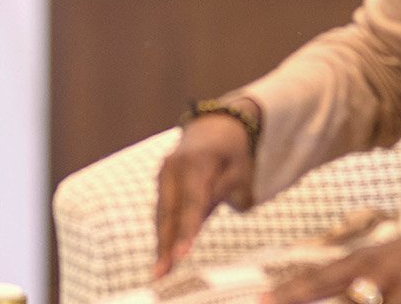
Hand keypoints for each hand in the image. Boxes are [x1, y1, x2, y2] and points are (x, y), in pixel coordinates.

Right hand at [154, 109, 257, 277]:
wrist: (213, 128)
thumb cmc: (233, 153)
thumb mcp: (239, 170)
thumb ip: (225, 194)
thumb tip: (209, 218)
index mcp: (195, 162)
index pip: (192, 204)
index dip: (187, 231)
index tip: (182, 255)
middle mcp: (172, 168)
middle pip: (169, 212)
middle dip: (165, 245)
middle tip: (162, 272)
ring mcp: (162, 175)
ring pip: (162, 214)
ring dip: (161, 243)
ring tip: (161, 270)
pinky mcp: (161, 184)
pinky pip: (162, 211)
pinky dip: (163, 232)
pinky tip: (163, 254)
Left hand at [266, 223, 400, 303]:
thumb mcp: (383, 263)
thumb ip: (360, 279)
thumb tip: (343, 294)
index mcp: (358, 260)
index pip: (317, 277)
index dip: (290, 289)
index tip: (263, 298)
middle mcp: (366, 266)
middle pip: (322, 284)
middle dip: (294, 294)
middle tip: (266, 302)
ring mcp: (386, 278)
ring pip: (352, 302)